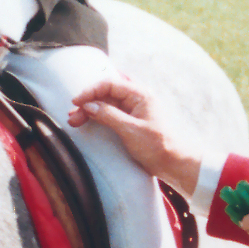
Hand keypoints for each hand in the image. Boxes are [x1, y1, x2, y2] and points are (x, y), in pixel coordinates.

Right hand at [69, 77, 201, 196]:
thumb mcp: (130, 130)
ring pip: (107, 103)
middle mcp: (137, 98)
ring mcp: (134, 110)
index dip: (90, 91)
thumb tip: (88, 105)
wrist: (175, 164)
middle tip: (73, 116)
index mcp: (140, 94)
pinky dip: (98, 117)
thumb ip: (108, 115)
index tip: (76, 102)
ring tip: (74, 121)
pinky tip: (87, 122)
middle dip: (88, 102)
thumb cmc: (158, 146)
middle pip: (106, 93)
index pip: (109, 83)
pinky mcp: (132, 121)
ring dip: (90, 110)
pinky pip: (111, 113)